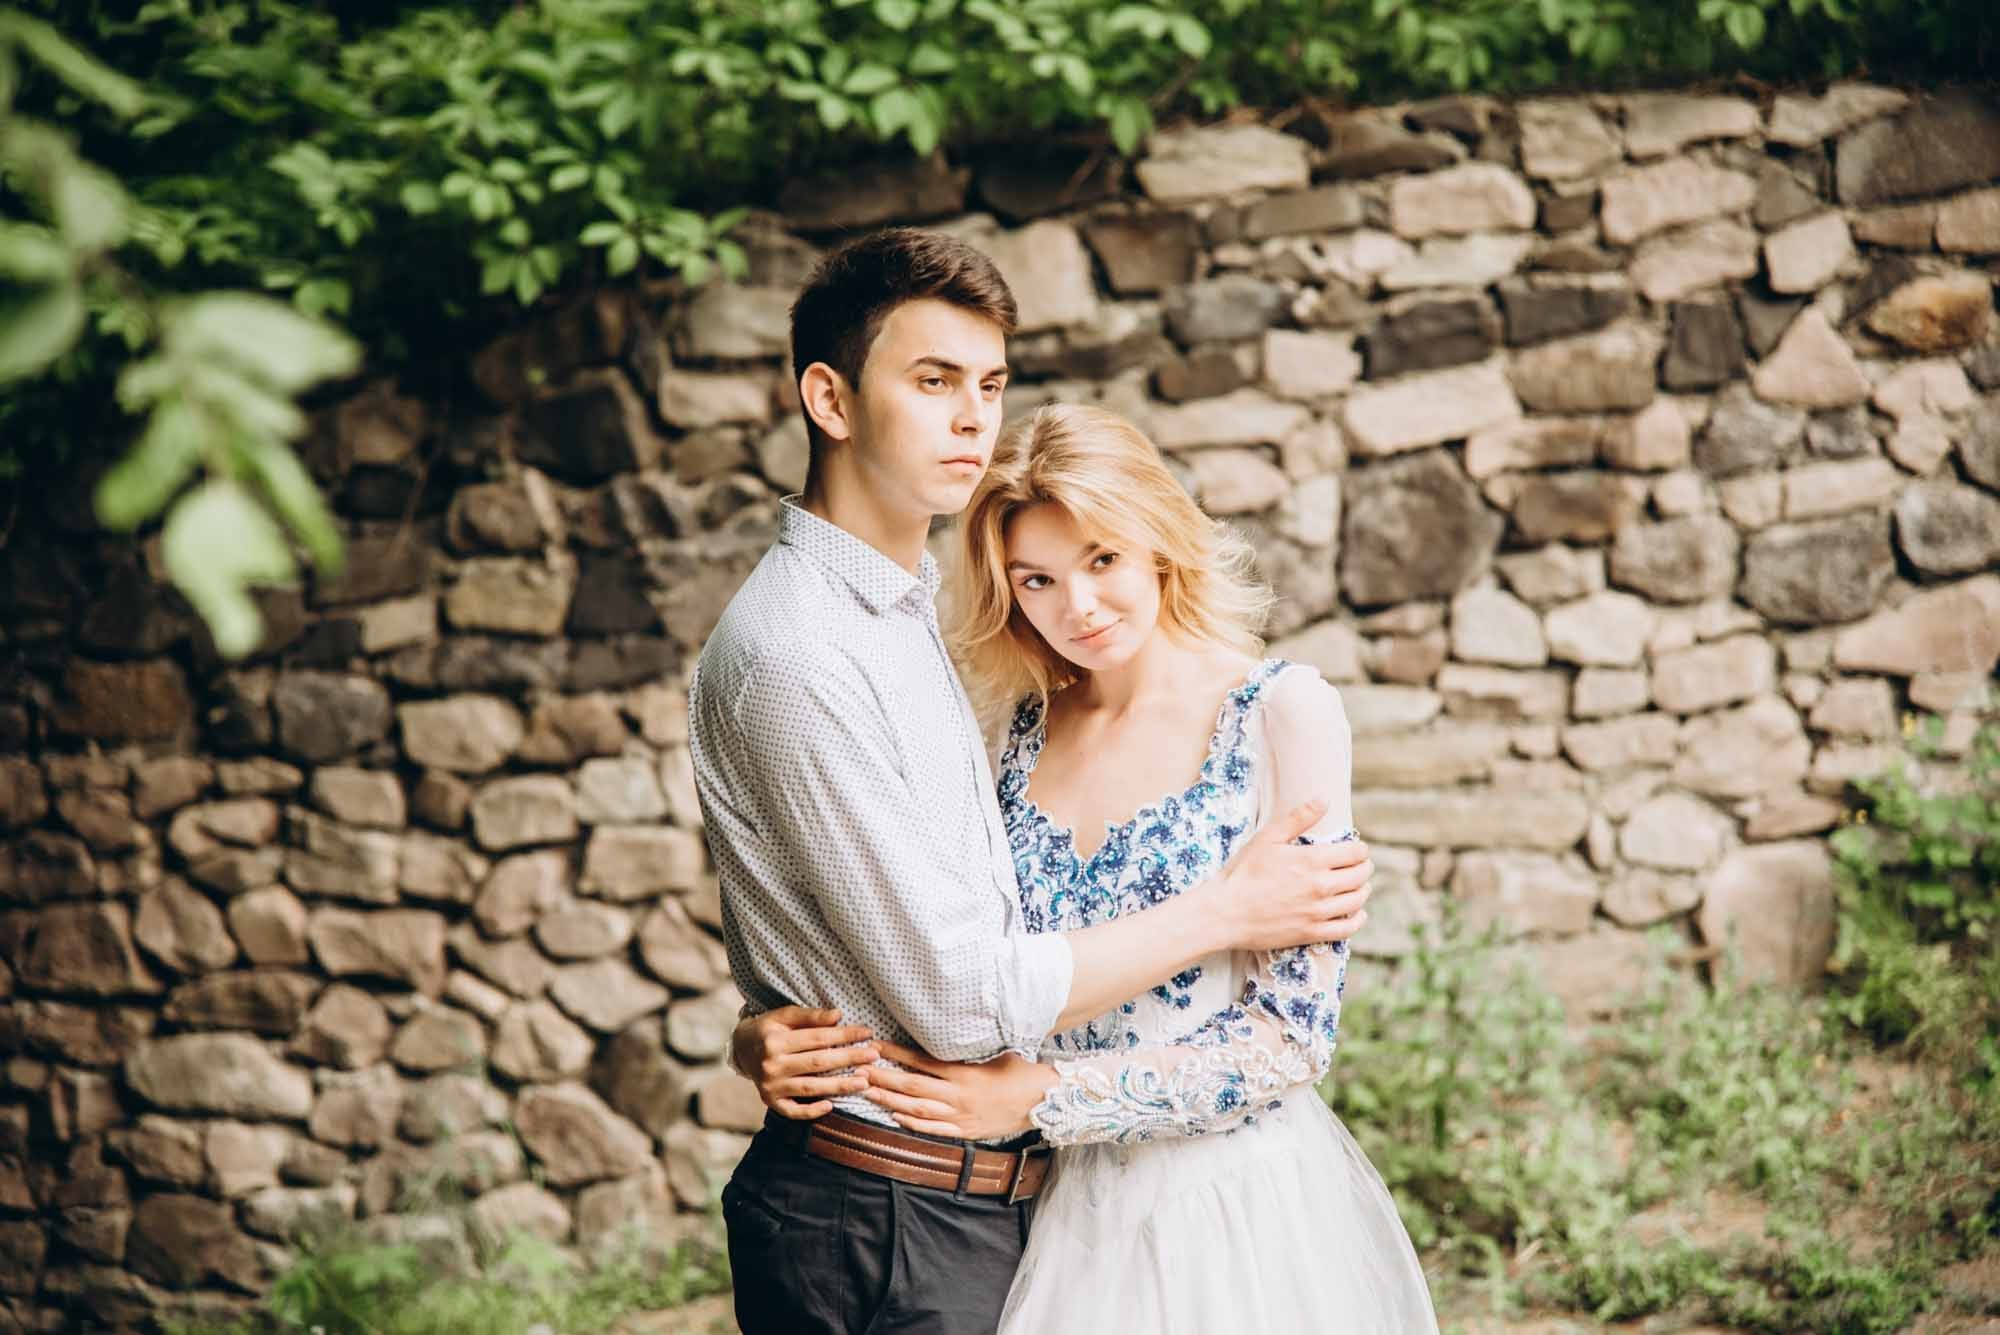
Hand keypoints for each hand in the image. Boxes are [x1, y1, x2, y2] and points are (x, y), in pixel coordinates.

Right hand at [730, 1005, 878, 1119]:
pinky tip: (831, 1106)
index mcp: (775, 1041)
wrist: (741, 1049)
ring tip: (864, 1082)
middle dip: (849, 1059)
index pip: (817, 1038)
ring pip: (811, 1088)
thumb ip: (810, 1016)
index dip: (844, 1035)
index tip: (867, 1033)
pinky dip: (811, 1111)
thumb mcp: (784, 1016)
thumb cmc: (769, 1029)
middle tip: (874, 1056)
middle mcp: (772, 1065)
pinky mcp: (770, 1102)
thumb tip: (838, 1015)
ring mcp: (771, 1087)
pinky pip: (793, 1111)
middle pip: (818, 1063)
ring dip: (839, 1086)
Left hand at [862, 1042, 1057, 1140]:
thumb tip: (946, 1028)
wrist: (1043, 1101)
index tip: (877, 1046)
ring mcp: (961, 1116)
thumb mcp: (996, 1051)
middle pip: (912, 1088)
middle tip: (860, 1071)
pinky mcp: (966, 1131)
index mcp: (965, 1073)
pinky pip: (934, 1130)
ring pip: (918, 1110)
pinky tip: (896, 1118)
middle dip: (883, 1079)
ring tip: (868, 1093)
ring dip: (890, 1102)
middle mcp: (959, 1096)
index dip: (897, 1055)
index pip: (922, 1062)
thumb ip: (968, 1046)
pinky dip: (913, 1125)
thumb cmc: (1020, 1072)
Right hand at [1215, 800, 1372, 952]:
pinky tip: (1357, 913)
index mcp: (1312, 860)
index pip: (1355, 853)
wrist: (1225, 912)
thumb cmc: (1243, 872)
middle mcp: (1320, 886)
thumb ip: (1298, 818)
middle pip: (1360, 876)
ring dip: (1363, 890)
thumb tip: (1324, 800)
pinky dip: (1358, 919)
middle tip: (1360, 865)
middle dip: (1364, 868)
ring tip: (1359, 886)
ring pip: (1357, 900)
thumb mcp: (1267, 838)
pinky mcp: (1312, 933)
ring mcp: (1317, 912)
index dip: (1360, 849)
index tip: (1356, 849)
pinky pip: (1347, 929)